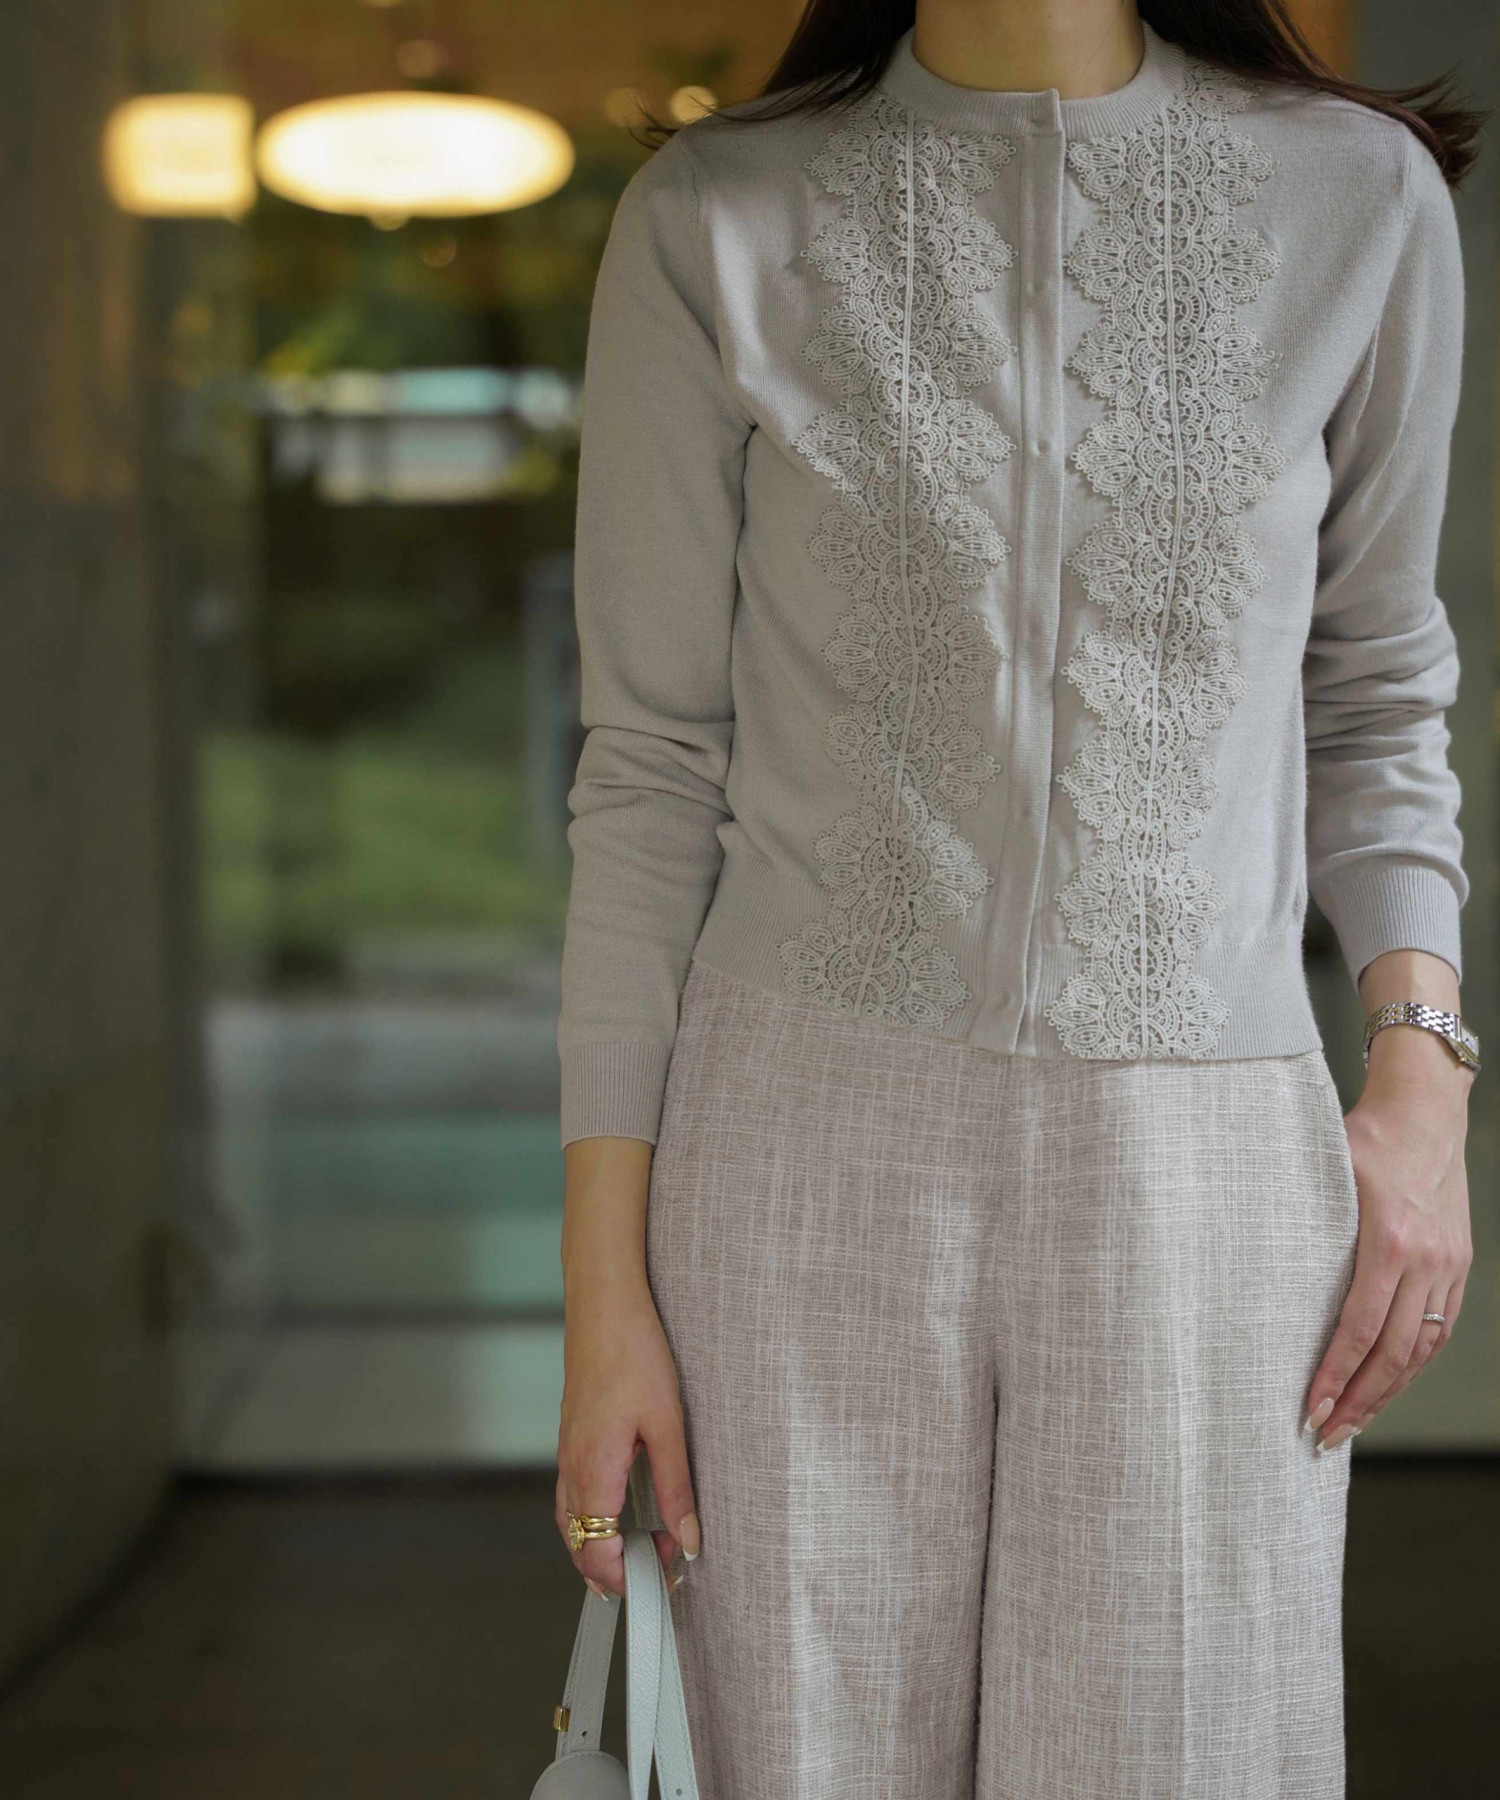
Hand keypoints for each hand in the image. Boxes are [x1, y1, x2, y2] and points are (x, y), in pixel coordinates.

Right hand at [555, 1273, 699, 1597]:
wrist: (603, 1302)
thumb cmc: (633, 1351)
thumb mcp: (668, 1423)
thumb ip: (677, 1488)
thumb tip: (690, 1539)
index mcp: (594, 1469)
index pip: (596, 1550)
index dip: (626, 1578)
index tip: (663, 1580)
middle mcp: (572, 1466)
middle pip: (577, 1543)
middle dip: (612, 1571)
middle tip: (657, 1573)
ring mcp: (567, 1450)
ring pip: (570, 1521)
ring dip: (598, 1547)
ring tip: (638, 1557)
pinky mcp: (572, 1435)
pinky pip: (571, 1495)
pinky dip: (589, 1520)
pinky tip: (615, 1514)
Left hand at [1304, 963, 1472, 1450]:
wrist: (1426, 1111)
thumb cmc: (1363, 1137)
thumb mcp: (1324, 1170)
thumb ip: (1300, 1217)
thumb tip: (1245, 1255)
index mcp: (1387, 1242)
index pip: (1358, 1330)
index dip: (1334, 1377)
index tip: (1309, 1410)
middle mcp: (1425, 1263)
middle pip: (1393, 1355)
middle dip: (1358, 1403)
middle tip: (1326, 1438)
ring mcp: (1447, 1268)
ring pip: (1420, 1351)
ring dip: (1387, 1393)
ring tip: (1353, 1423)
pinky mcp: (1458, 1266)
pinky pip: (1438, 1330)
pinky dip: (1412, 1364)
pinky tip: (1388, 1383)